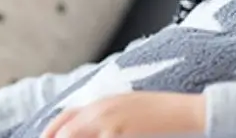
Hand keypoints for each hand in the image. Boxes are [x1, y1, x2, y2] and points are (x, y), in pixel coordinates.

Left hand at [41, 93, 206, 137]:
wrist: (184, 111)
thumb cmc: (162, 111)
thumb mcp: (129, 106)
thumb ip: (106, 115)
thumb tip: (92, 129)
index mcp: (103, 102)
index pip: (65, 116)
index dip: (51, 131)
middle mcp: (101, 111)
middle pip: (65, 132)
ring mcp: (108, 124)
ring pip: (73, 137)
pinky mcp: (116, 135)